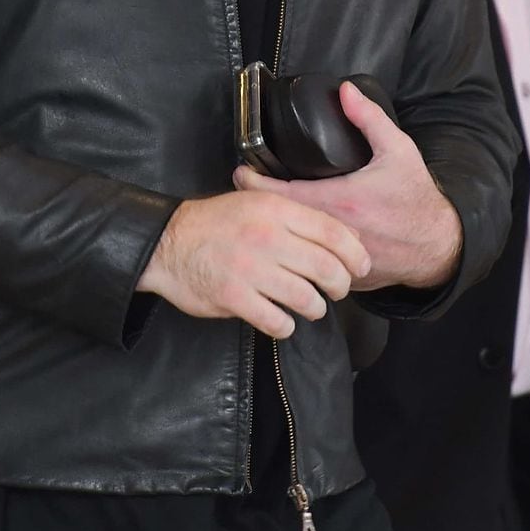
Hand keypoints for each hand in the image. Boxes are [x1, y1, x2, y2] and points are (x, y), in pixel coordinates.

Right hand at [137, 191, 369, 338]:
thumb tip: (347, 235)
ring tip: (310, 307)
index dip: (355, 253)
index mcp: (276, 210)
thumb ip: (299, 217)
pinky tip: (281, 321)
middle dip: (340, 285)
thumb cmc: (218, 224)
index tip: (362, 267)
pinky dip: (285, 326)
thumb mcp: (259, 204)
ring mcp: (250, 269)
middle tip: (336, 291)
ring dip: (314, 308)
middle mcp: (267, 237)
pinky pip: (277, 321)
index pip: (332, 232)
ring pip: (306, 298)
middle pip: (326, 268)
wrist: (167, 243)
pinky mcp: (234, 297)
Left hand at [232, 81, 461, 290]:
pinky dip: (301, 252)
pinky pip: (312, 265)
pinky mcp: (342, 278)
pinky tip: (293, 240)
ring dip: (277, 231)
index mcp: (340, 201)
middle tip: (246, 190)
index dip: (253, 183)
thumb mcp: (398, 150)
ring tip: (263, 214)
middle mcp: (334, 233)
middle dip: (258, 205)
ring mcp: (336, 260)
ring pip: (293, 246)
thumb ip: (369, 119)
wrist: (438, 245)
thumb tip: (345, 91)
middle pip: (279, 221)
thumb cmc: (417, 198)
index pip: (281, 195)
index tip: (241, 172)